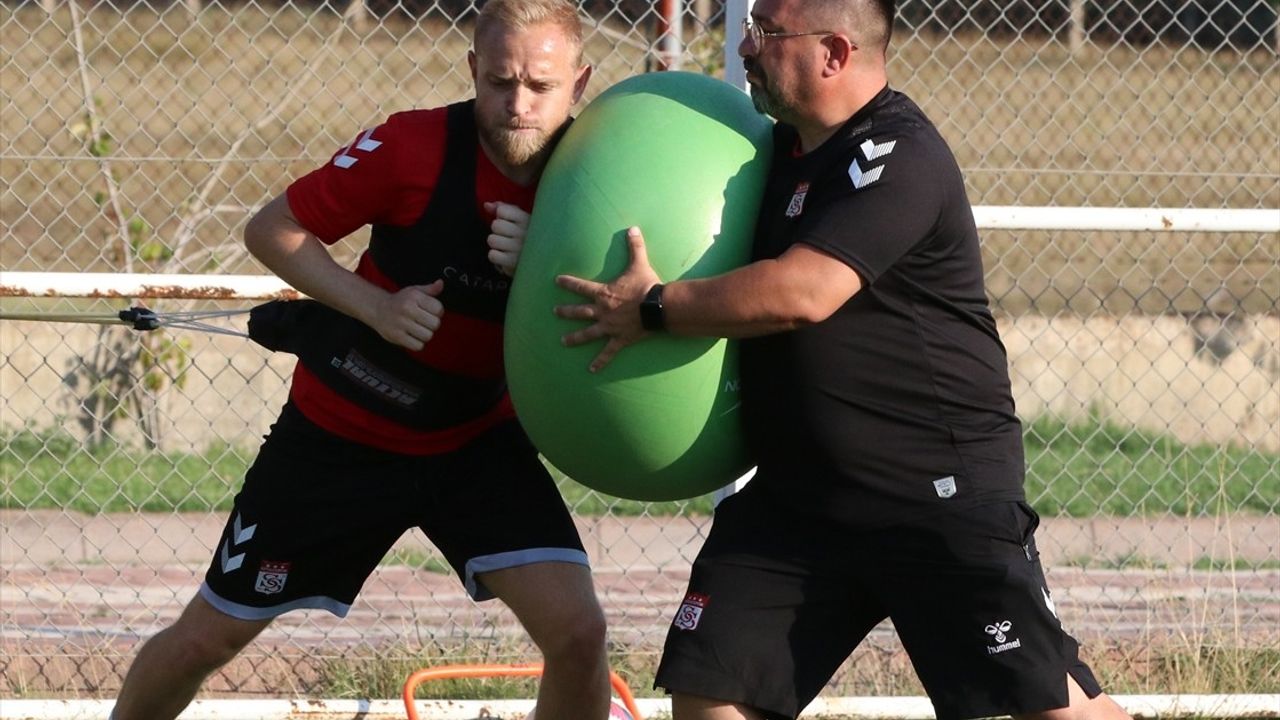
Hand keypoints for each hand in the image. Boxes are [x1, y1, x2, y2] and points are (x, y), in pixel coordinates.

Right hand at [370, 280, 443, 350]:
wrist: (378, 309)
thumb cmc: (400, 301)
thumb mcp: (414, 291)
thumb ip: (430, 289)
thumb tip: (440, 284)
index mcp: (414, 297)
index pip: (438, 309)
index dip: (438, 312)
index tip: (431, 312)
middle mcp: (407, 309)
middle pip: (435, 324)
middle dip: (432, 324)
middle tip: (424, 322)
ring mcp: (401, 323)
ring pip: (428, 336)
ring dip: (425, 334)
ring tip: (418, 329)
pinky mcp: (397, 336)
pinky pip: (418, 346)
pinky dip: (417, 343)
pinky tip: (412, 336)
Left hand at [485, 201, 529, 275]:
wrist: (543, 261)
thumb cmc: (528, 237)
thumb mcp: (521, 219)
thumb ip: (503, 208)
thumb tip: (486, 205)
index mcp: (527, 219)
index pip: (501, 211)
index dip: (501, 217)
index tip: (511, 223)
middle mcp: (524, 232)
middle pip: (495, 225)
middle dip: (498, 231)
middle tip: (508, 237)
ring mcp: (519, 248)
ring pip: (492, 240)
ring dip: (496, 245)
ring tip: (507, 247)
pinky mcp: (513, 262)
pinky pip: (492, 255)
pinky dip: (496, 257)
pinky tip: (505, 257)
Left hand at [555, 226, 661, 372]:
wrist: (658, 307)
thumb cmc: (646, 286)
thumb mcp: (639, 264)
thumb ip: (634, 246)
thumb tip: (633, 228)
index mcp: (604, 293)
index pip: (581, 286)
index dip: (568, 282)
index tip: (557, 280)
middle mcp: (602, 311)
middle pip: (579, 312)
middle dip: (566, 311)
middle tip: (555, 311)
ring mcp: (609, 327)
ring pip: (588, 333)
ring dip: (575, 337)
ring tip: (563, 341)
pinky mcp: (619, 339)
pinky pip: (607, 353)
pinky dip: (599, 362)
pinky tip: (591, 370)